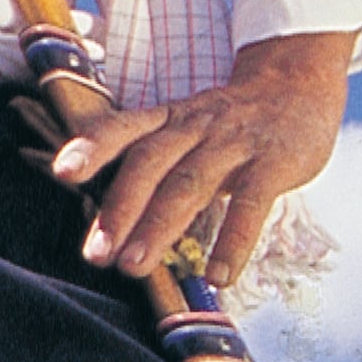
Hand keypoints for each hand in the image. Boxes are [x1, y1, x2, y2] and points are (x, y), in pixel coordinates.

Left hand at [48, 32, 350, 294]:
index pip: (125, 127)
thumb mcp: (185, 128)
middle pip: (151, 162)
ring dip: (159, 226)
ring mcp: (234, 143)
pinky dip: (234, 240)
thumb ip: (152, 165)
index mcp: (169, 119)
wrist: (298, 86)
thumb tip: (108, 220)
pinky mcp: (274, 162)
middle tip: (96, 254)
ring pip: (191, 183)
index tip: (63, 172)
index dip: (93, 146)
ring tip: (134, 267)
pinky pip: (252, 202)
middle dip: (119, 208)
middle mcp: (195, 127)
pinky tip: (218, 275)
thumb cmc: (229, 122)